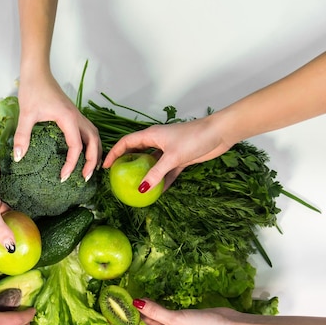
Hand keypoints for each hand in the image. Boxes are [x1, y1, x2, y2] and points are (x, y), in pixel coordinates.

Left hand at [14, 73, 100, 181]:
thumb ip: (22, 136)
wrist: (37, 72)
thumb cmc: (33, 90)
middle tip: (85, 178)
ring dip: (95, 152)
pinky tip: (85, 152)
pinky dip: (91, 144)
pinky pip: (89, 131)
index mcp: (68, 119)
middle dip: (92, 161)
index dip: (72, 164)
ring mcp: (77, 115)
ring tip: (90, 169)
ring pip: (95, 136)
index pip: (76, 147)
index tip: (63, 177)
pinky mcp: (74, 114)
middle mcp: (77, 118)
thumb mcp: (26, 114)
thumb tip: (18, 158)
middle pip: (94, 143)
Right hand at [102, 115, 234, 189]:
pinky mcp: (180, 158)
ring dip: (145, 174)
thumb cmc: (195, 137)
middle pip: (137, 152)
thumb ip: (156, 172)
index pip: (126, 142)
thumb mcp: (173, 157)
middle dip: (126, 163)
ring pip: (152, 163)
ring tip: (135, 186)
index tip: (105, 166)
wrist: (220, 133)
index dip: (114, 153)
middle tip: (117, 177)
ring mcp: (169, 150)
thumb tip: (142, 188)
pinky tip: (158, 191)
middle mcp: (158, 141)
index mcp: (151, 135)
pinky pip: (167, 171)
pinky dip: (162, 179)